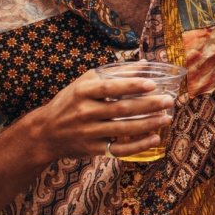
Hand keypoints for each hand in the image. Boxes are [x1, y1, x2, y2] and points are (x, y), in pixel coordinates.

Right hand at [25, 70, 174, 160]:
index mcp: (82, 92)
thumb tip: (144, 65)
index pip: (110, 88)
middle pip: (122, 109)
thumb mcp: (85, 84)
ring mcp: (89, 132)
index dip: (132, 85)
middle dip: (149, 105)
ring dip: (149, 124)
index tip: (152, 84)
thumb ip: (113, 74)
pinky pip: (120, 149)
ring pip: (124, 129)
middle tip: (169, 100)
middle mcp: (84, 112)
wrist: (45, 132)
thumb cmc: (70, 102)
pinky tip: (155, 138)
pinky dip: (139, 145)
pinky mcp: (93, 149)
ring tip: (167, 118)